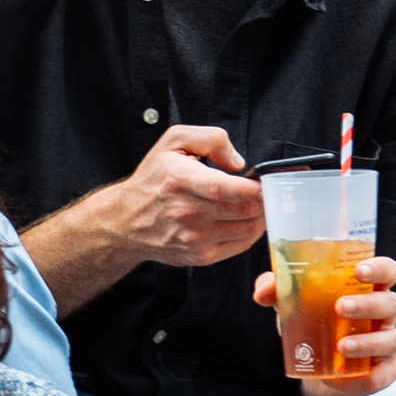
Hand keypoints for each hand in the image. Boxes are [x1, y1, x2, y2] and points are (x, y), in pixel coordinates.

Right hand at [114, 121, 268, 266]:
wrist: (126, 220)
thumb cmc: (153, 179)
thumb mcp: (174, 142)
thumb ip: (211, 139)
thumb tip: (238, 162)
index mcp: (179, 180)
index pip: (222, 188)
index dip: (251, 188)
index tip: (265, 183)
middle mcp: (185, 212)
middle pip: (242, 210)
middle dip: (263, 199)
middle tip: (268, 190)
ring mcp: (193, 238)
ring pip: (246, 229)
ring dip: (261, 216)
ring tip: (260, 203)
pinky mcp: (199, 256)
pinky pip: (240, 245)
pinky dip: (251, 232)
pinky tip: (247, 219)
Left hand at [254, 250, 395, 395]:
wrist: (316, 369)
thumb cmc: (313, 323)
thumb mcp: (296, 304)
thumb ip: (279, 290)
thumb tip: (263, 292)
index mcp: (369, 290)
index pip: (387, 271)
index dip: (379, 268)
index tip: (359, 271)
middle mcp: (384, 314)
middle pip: (391, 303)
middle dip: (368, 304)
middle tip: (340, 307)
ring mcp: (387, 343)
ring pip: (392, 339)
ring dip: (368, 342)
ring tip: (341, 346)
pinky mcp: (384, 371)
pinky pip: (386, 373)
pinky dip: (372, 375)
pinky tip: (352, 374)